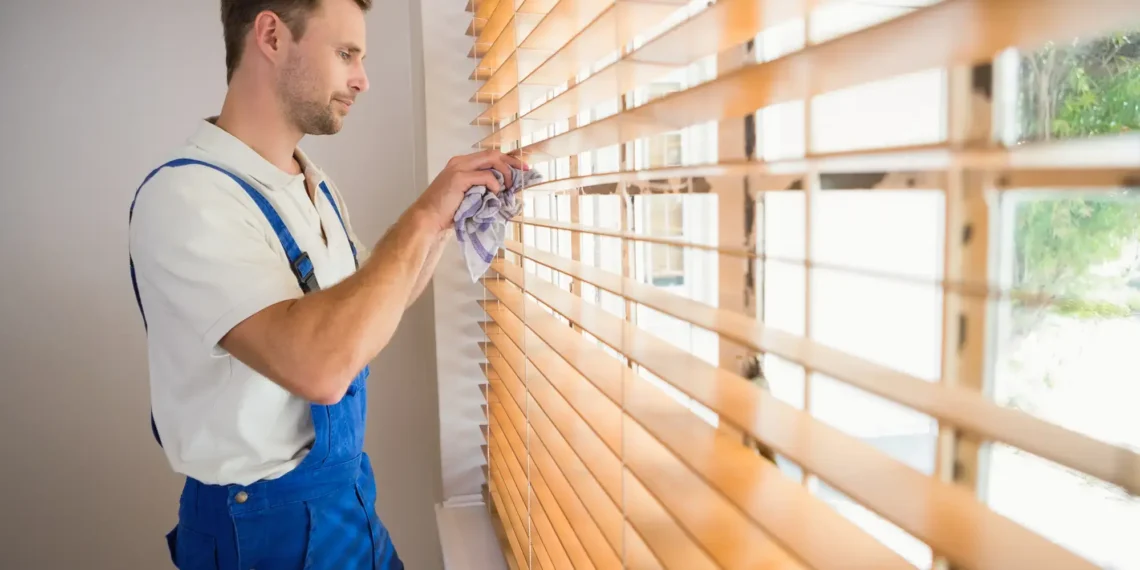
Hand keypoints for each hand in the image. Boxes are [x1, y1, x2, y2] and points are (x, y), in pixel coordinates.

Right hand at [412, 150, 529, 232]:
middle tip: (524, 172)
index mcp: (461, 164)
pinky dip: (494, 185)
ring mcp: (459, 167)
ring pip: (491, 160)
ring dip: (505, 173)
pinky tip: (494, 195)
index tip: (522, 169)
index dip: (508, 161)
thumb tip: (504, 190)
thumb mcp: (469, 195)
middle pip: (493, 154)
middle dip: (512, 162)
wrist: (427, 218)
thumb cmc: (446, 212)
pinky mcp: (459, 177)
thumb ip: (482, 188)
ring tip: (507, 188)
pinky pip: (486, 176)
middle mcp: (460, 161)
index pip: (489, 156)